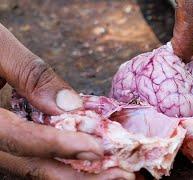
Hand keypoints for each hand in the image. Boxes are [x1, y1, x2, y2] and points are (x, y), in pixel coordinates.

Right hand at [0, 23, 133, 178]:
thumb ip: (31, 75)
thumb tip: (70, 105)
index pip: (21, 139)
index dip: (61, 146)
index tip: (97, 149)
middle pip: (31, 166)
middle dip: (78, 175)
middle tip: (120, 174)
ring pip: (32, 167)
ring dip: (74, 173)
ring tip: (111, 172)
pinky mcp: (3, 141)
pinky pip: (31, 156)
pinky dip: (62, 159)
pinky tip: (87, 158)